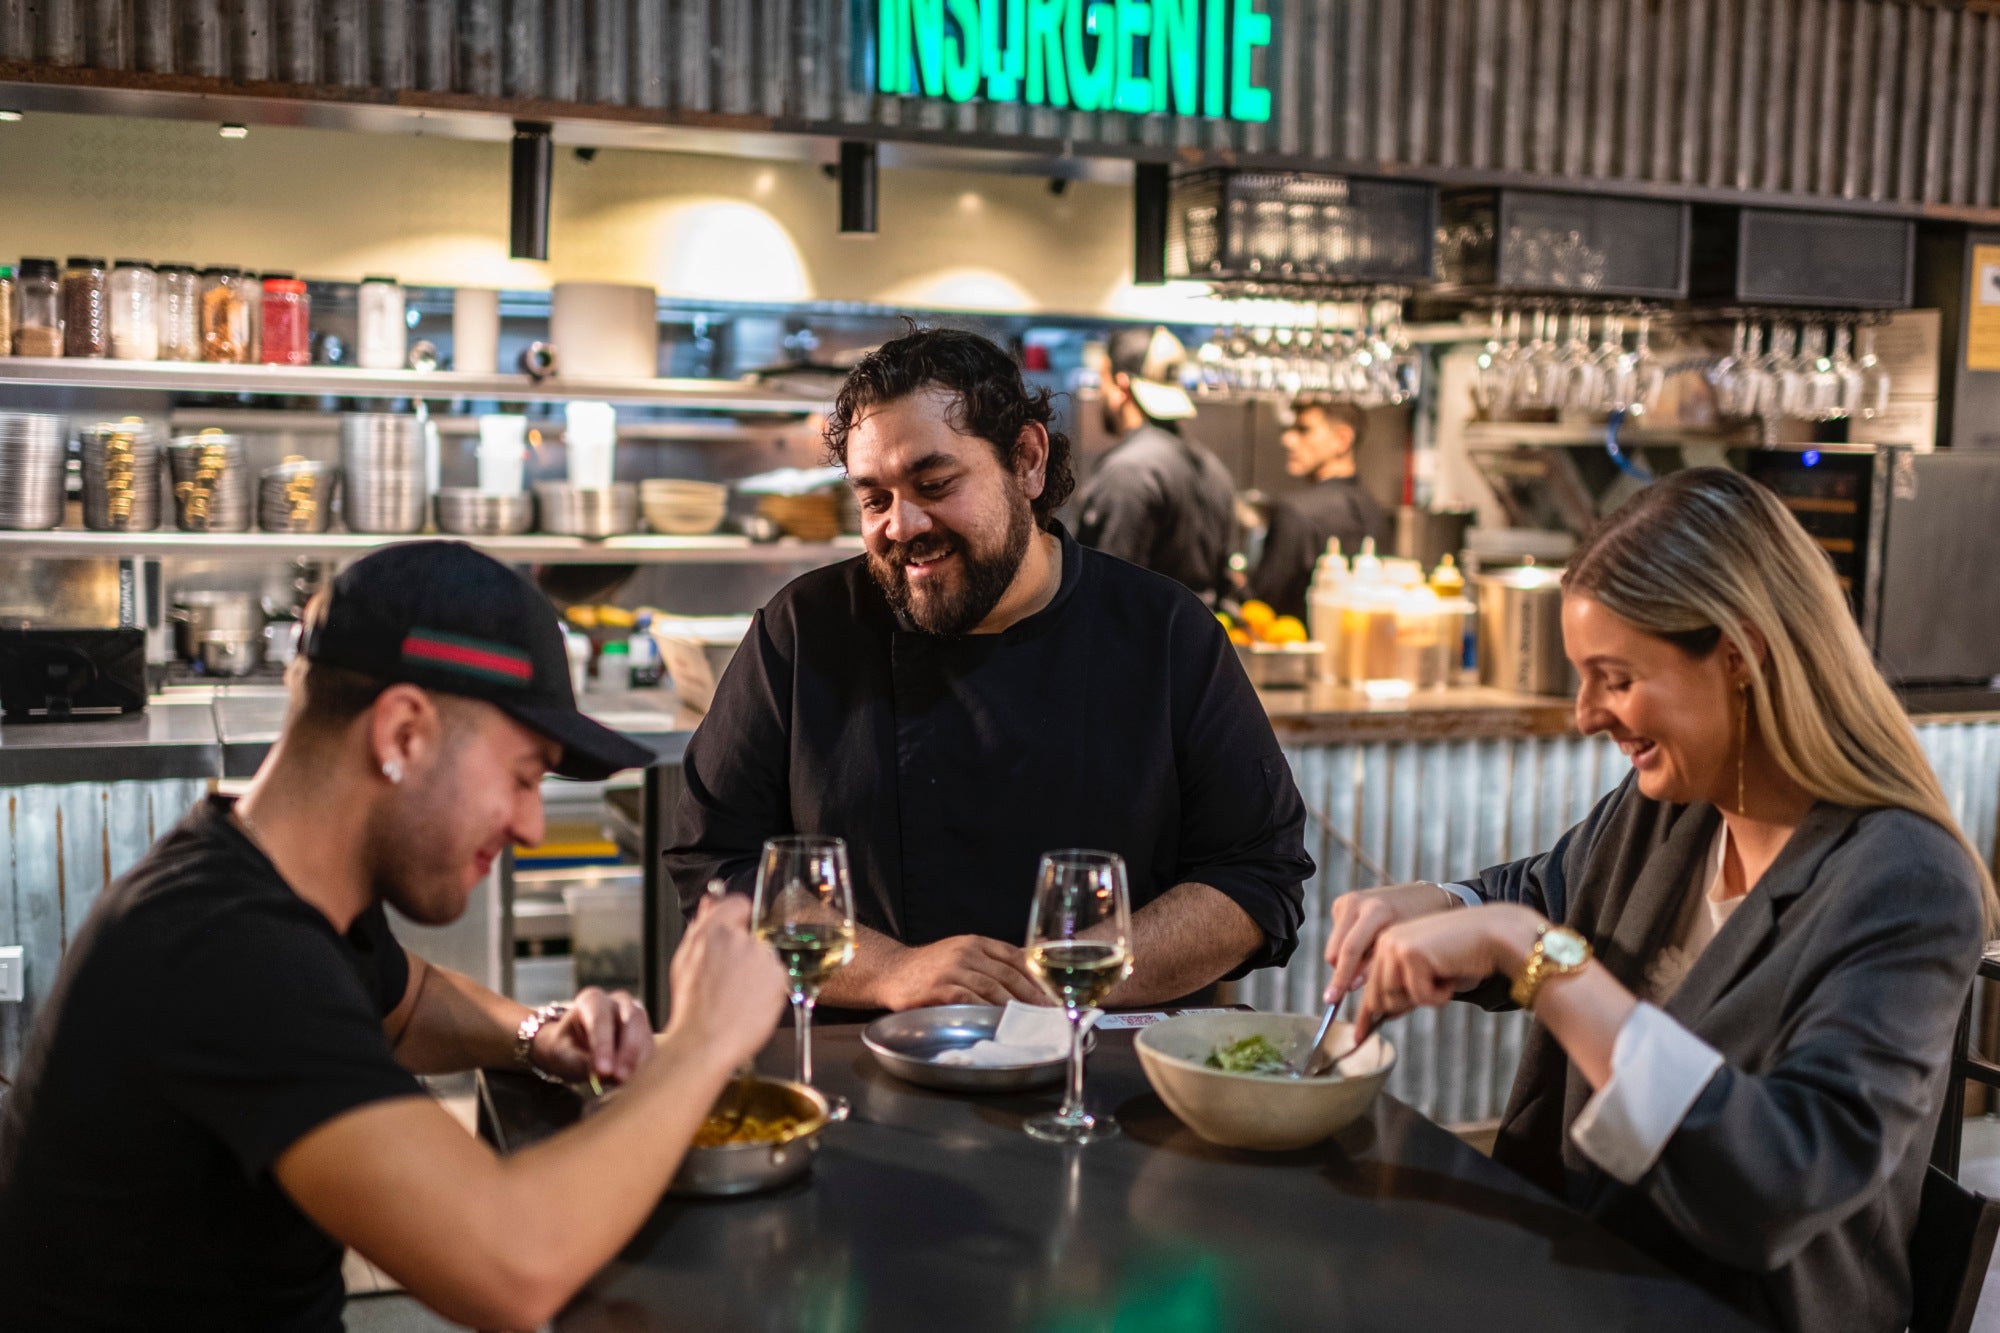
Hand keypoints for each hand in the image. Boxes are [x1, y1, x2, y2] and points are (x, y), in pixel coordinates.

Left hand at [530, 987, 653, 1085]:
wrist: (573, 1048)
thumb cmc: (564, 1047)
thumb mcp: (561, 1053)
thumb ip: (579, 1061)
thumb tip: (602, 1074)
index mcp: (592, 1000)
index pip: (601, 1018)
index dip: (603, 1045)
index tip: (603, 1071)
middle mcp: (618, 1003)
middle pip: (632, 1018)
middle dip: (628, 1050)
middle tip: (619, 1078)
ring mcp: (635, 1018)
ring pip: (645, 1033)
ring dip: (638, 1060)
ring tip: (625, 1083)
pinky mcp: (646, 1036)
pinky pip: (651, 1048)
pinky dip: (644, 1066)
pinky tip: (634, 1082)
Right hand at [664, 893, 788, 1070]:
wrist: (706, 1041)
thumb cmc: (691, 1006)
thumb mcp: (685, 960)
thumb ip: (700, 926)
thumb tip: (709, 902)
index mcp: (715, 931)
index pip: (738, 904)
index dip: (737, 919)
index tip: (734, 933)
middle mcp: (742, 939)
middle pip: (752, 936)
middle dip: (744, 951)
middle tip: (729, 978)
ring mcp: (763, 958)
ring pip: (764, 957)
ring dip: (756, 970)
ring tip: (737, 995)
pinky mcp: (779, 977)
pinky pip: (775, 976)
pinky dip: (767, 988)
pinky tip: (750, 1003)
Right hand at [877, 935, 1048, 1009]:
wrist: (892, 972)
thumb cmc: (931, 968)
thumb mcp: (961, 954)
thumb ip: (989, 962)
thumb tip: (1028, 976)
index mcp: (976, 942)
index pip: (1015, 956)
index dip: (1036, 976)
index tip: (1052, 993)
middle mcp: (966, 952)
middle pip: (1009, 974)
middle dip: (1032, 995)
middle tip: (1047, 1013)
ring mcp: (952, 969)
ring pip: (993, 988)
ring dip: (1015, 1006)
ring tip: (1030, 1021)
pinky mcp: (938, 988)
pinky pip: (970, 1000)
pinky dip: (987, 1012)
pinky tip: (999, 1023)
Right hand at [1323, 881, 1462, 1003]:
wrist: (1423, 896)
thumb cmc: (1420, 923)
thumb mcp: (1404, 946)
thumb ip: (1378, 965)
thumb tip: (1352, 985)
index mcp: (1376, 910)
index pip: (1351, 949)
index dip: (1341, 977)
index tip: (1332, 999)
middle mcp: (1357, 902)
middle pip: (1336, 950)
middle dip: (1341, 973)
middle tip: (1349, 991)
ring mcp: (1347, 900)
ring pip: (1334, 946)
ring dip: (1346, 960)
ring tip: (1372, 959)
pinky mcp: (1342, 902)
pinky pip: (1337, 937)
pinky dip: (1348, 946)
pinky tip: (1369, 943)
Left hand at [1355, 904, 1543, 1043]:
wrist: (1494, 935)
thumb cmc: (1465, 956)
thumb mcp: (1429, 977)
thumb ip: (1404, 992)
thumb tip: (1382, 1015)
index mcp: (1386, 944)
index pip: (1369, 987)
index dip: (1365, 1016)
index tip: (1359, 1037)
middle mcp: (1385, 942)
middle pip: (1380, 999)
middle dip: (1409, 1004)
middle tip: (1437, 987)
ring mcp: (1394, 945)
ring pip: (1396, 999)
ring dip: (1425, 998)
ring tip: (1444, 977)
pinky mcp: (1410, 953)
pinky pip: (1418, 996)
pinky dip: (1439, 995)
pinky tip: (1450, 974)